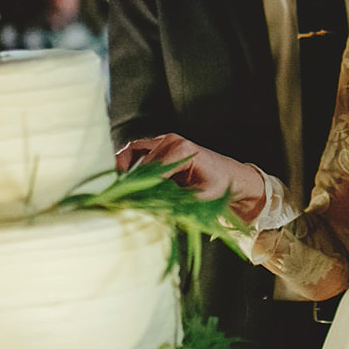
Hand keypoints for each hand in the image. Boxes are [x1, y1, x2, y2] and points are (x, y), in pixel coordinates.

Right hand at [114, 134, 265, 217]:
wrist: (232, 177)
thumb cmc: (220, 187)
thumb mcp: (201, 199)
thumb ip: (177, 202)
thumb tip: (151, 208)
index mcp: (182, 150)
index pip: (150, 168)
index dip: (136, 186)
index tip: (126, 202)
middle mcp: (172, 141)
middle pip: (139, 159)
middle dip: (127, 179)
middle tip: (116, 198)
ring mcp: (165, 140)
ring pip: (133, 151)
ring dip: (123, 169)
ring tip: (116, 188)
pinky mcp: (161, 145)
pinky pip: (137, 151)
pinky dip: (128, 163)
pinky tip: (123, 180)